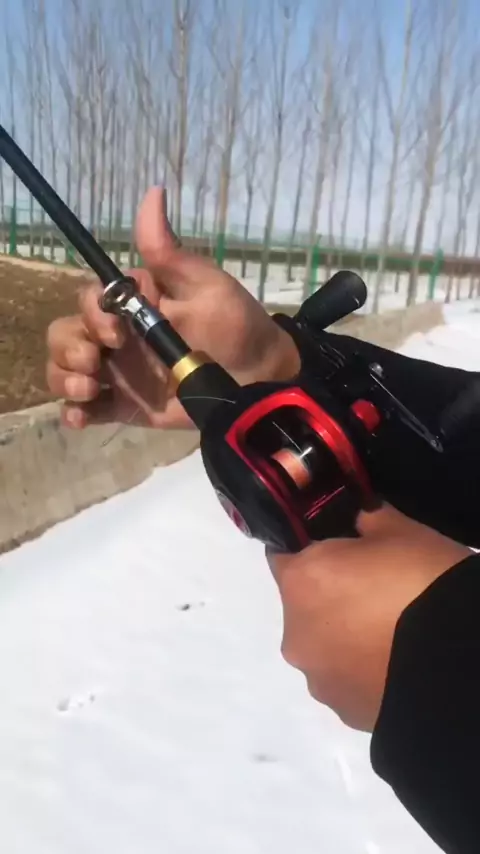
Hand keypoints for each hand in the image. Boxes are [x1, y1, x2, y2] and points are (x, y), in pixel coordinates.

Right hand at [46, 186, 298, 429]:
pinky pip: (85, 409)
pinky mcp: (123, 405)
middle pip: (66, 335)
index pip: (90, 301)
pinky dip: (74, 413)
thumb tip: (153, 193)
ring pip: (65, 370)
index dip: (93, 316)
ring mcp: (117, 372)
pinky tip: (81, 418)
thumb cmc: (234, 324)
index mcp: (132, 302)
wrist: (257, 377)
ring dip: (65, 379)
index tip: (117, 336)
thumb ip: (169, 251)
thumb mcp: (205, 284)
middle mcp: (116, 336)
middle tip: (96, 367)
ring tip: (89, 390)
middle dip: (69, 350)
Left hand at [267, 506, 470, 731]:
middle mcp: (295, 633)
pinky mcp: (344, 712)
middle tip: (378, 590)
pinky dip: (361, 671)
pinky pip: (344, 680)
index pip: (282, 553)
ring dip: (344, 637)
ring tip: (393, 633)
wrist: (462, 662)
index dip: (312, 548)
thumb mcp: (399, 529)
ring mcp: (318, 678)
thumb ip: (363, 517)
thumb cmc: (424, 582)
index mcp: (299, 581)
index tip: (344, 550)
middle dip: (331, 595)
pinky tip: (396, 663)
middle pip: (303, 604)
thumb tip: (353, 516)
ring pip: (323, 646)